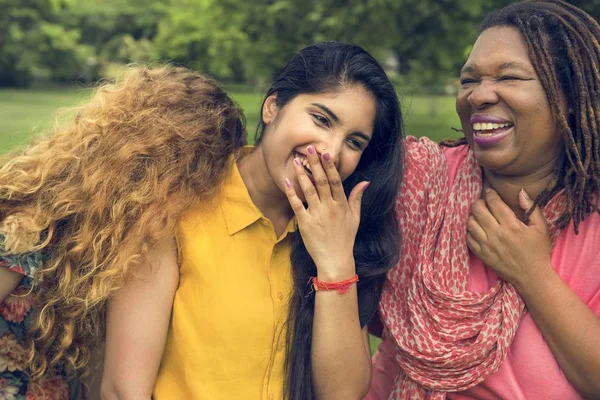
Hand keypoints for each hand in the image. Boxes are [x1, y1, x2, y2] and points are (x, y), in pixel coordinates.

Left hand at [283, 145, 368, 279]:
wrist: (335, 260)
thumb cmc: (345, 238)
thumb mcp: (355, 218)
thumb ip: (357, 198)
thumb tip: (365, 182)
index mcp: (342, 204)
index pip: (335, 181)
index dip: (330, 166)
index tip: (325, 152)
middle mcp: (329, 207)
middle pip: (321, 181)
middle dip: (315, 163)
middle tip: (309, 148)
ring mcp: (317, 215)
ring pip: (308, 190)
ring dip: (302, 174)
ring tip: (297, 161)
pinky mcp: (305, 223)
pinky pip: (297, 205)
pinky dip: (291, 193)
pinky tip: (286, 182)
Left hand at [466, 188, 552, 290]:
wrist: (532, 276)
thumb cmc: (538, 251)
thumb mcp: (541, 228)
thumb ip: (531, 208)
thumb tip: (521, 192)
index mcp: (512, 226)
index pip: (494, 203)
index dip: (490, 194)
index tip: (490, 192)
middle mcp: (497, 234)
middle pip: (478, 210)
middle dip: (479, 202)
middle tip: (483, 202)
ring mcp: (487, 245)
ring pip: (470, 223)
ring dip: (473, 216)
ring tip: (479, 215)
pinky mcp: (481, 254)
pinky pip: (468, 238)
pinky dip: (470, 231)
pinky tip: (477, 229)